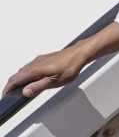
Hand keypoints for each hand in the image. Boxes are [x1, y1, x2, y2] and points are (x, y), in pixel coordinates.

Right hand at [4, 22, 118, 98]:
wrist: (80, 54)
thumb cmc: (71, 66)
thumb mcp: (55, 81)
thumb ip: (38, 87)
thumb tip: (25, 92)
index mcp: (35, 69)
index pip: (16, 79)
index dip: (8, 88)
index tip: (5, 95)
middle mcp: (35, 63)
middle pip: (18, 74)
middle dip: (12, 84)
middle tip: (11, 93)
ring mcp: (40, 60)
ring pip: (24, 70)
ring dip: (19, 79)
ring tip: (19, 88)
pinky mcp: (45, 59)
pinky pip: (31, 66)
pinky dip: (26, 74)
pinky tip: (32, 78)